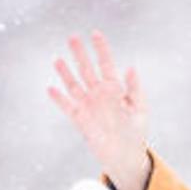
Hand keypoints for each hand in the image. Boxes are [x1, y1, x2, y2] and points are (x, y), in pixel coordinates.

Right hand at [48, 32, 150, 189]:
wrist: (125, 156)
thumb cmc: (135, 132)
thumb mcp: (139, 109)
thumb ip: (134, 89)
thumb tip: (131, 67)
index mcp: (115, 88)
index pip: (106, 63)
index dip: (100, 48)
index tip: (95, 34)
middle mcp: (99, 94)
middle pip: (87, 69)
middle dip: (80, 54)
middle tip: (71, 37)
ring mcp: (88, 105)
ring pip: (74, 84)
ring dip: (66, 72)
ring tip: (58, 59)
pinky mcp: (80, 119)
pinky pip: (67, 106)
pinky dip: (59, 98)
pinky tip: (51, 89)